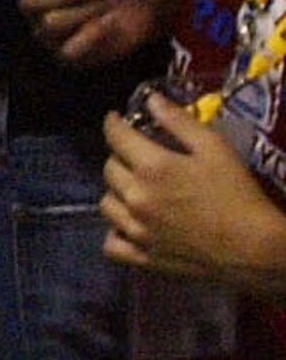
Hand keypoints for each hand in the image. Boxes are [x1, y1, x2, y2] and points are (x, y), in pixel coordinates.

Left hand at [101, 97, 285, 288]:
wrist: (253, 249)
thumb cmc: (236, 194)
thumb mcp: (213, 147)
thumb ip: (178, 121)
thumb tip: (150, 100)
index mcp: (152, 167)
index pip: (114, 135)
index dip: (113, 123)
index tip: (117, 119)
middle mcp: (137, 198)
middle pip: (109, 168)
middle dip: (118, 155)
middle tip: (134, 154)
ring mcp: (138, 231)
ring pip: (106, 204)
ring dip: (116, 191)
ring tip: (132, 188)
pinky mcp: (145, 258)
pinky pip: (112, 245)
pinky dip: (115, 232)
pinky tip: (129, 225)